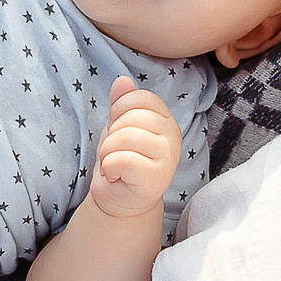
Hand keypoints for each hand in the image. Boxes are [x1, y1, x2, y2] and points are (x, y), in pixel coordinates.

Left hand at [86, 78, 179, 218]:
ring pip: (125, 136)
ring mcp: (168, 156)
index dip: (119, 111)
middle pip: (132, 116)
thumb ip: (122, 103)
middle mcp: (173, 135)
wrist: (120, 199)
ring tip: (115, 164)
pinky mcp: (157, 177)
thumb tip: (122, 81)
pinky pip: (121, 159)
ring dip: (108, 152)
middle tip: (115, 152)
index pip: (139, 97)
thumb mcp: (119, 126)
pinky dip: (109, 167)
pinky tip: (117, 176)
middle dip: (112, 134)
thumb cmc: (122, 161)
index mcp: (165, 119)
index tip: (117, 130)